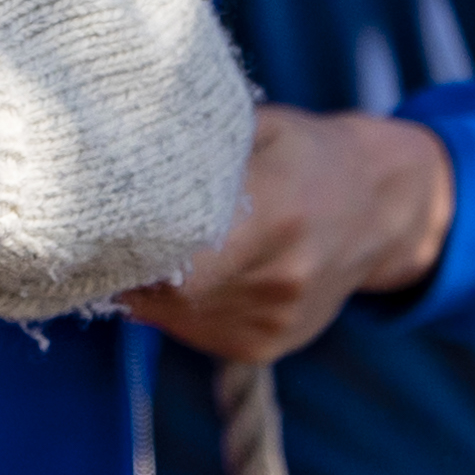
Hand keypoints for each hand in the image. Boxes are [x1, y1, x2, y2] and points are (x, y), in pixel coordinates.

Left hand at [125, 104, 452, 364]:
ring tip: (156, 244)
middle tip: (101, 233)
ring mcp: (274, 320)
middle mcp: (279, 277)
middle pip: (163, 291)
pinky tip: (198, 270)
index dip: (123, 241)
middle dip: (124, 265)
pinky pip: (194, 330)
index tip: (94, 221)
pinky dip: (178, 306)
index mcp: (275, 212)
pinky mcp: (266, 347)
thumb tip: (113, 152)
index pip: (172, 248)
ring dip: (148, 287)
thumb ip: (194, 147)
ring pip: (170, 316)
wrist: (380, 207)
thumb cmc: (302, 152)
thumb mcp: (257, 127)